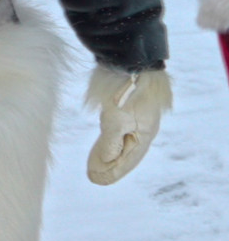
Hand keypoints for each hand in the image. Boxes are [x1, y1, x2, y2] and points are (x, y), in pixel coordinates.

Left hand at [87, 66, 170, 185]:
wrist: (128, 60)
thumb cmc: (125, 91)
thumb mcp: (116, 120)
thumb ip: (110, 143)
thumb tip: (104, 163)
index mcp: (144, 133)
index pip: (128, 159)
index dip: (113, 171)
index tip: (97, 180)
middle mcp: (141, 127)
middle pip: (125, 152)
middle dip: (111, 165)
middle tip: (95, 178)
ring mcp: (132, 117)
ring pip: (121, 141)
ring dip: (109, 154)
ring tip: (97, 165)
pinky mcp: (122, 107)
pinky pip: (116, 130)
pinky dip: (109, 140)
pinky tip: (105, 142)